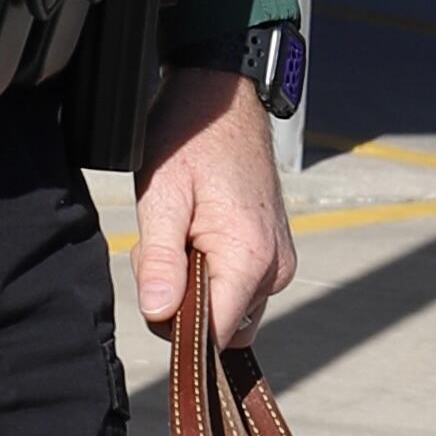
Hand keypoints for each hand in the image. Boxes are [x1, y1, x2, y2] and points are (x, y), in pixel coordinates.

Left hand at [133, 66, 296, 350]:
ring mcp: (279, 261)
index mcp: (251, 259)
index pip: (213, 336)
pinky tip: (194, 233)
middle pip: (222, 328)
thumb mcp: (161, 197)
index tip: (156, 284)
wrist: (222, 99)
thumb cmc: (190, 140)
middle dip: (184, 305)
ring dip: (196, 288)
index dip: (176, 326)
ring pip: (228, 309)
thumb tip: (157, 314)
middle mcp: (276, 269)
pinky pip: (238, 287)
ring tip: (179, 233)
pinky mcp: (274, 252)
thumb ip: (159, 260)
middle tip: (163, 247)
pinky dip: (210, 272)